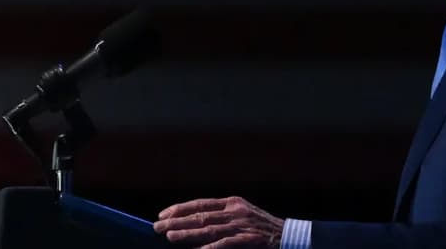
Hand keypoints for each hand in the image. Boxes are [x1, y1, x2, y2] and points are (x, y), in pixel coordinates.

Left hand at [154, 196, 283, 247]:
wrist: (288, 235)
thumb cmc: (262, 228)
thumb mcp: (242, 215)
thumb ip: (222, 217)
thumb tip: (194, 223)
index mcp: (232, 202)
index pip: (200, 204)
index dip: (180, 209)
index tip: (163, 213)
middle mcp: (235, 211)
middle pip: (200, 215)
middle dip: (176, 220)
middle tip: (157, 225)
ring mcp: (241, 225)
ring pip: (208, 229)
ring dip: (187, 233)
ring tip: (169, 236)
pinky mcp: (248, 239)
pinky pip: (224, 244)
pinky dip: (209, 248)